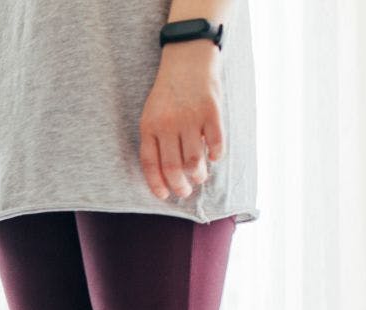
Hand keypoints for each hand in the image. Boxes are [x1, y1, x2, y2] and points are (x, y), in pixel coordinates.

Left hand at [139, 40, 223, 200]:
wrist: (187, 58)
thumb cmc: (168, 92)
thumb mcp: (152, 113)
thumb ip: (156, 140)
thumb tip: (167, 172)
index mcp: (149, 127)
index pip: (151, 164)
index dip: (158, 184)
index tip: (164, 196)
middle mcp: (168, 125)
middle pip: (173, 166)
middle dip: (180, 185)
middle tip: (185, 191)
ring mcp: (190, 118)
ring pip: (194, 160)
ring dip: (198, 175)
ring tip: (200, 178)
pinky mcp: (211, 111)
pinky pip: (215, 143)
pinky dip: (216, 156)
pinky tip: (214, 158)